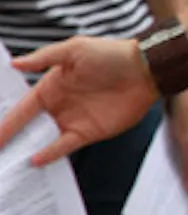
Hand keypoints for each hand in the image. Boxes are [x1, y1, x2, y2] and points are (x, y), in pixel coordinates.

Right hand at [0, 37, 156, 165]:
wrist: (147, 70)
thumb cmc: (112, 54)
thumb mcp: (76, 49)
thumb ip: (45, 58)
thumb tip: (15, 63)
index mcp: (51, 86)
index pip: (22, 108)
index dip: (5, 121)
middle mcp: (58, 106)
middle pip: (28, 127)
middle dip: (10, 140)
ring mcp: (72, 120)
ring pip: (42, 139)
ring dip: (25, 150)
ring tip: (5, 165)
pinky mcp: (89, 132)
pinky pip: (64, 146)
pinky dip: (49, 154)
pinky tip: (34, 161)